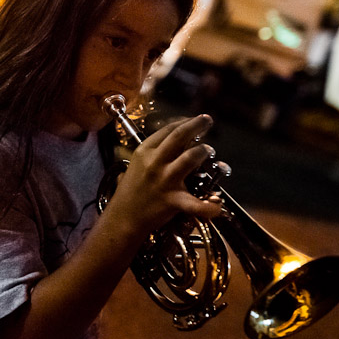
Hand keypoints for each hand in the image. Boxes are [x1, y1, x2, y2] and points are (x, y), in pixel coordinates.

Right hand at [106, 114, 222, 237]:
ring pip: (190, 158)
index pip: (168, 130)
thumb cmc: (130, 191)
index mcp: (144, 151)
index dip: (185, 121)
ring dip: (203, 151)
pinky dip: (209, 206)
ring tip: (209, 150)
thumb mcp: (138, 164)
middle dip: (197, 124)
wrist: (122, 218)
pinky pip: (195, 204)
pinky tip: (216, 205)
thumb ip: (156, 151)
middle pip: (180, 136)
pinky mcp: (172, 200)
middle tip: (207, 120)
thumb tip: (180, 141)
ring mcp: (164, 180)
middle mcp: (154, 162)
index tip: (194, 120)